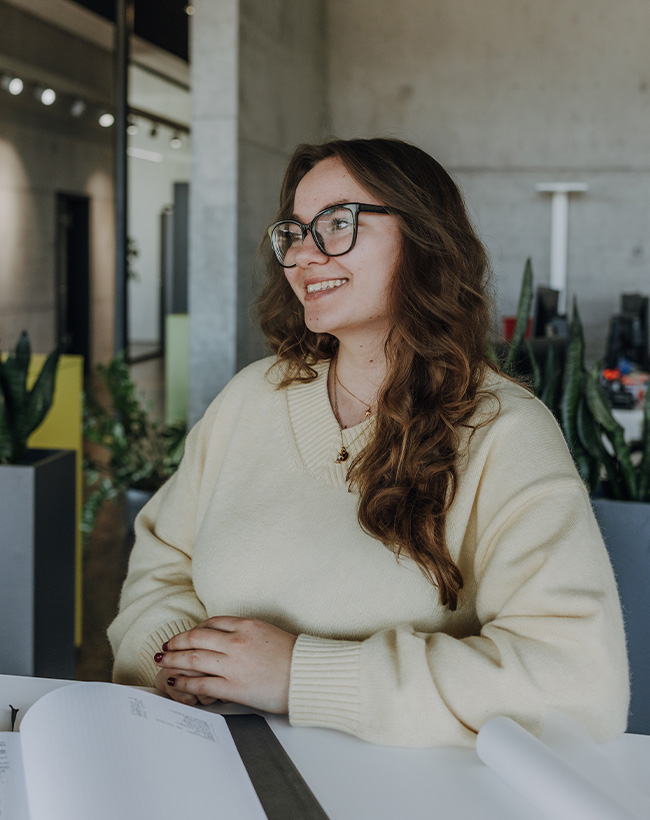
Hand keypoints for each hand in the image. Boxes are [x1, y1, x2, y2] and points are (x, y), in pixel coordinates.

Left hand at [153, 616, 296, 712]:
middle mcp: (236, 642)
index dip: (195, 629)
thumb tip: (228, 640)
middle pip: (196, 637)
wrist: (307, 676)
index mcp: (246, 626)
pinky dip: (185, 682)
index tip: (188, 634)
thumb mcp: (269, 633)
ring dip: (174, 660)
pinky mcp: (233, 688)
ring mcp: (232, 665)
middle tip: (167, 646)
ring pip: (193, 659)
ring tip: (163, 661)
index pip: (212, 623)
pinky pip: (201, 683)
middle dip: (177, 642)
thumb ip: (247, 634)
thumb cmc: (294, 657)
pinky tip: (176, 681)